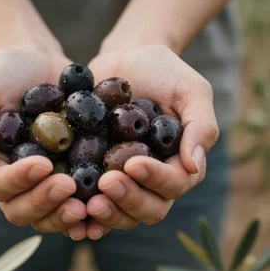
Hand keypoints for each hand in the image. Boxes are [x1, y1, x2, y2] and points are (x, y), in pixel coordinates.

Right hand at [0, 46, 91, 237]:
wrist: (37, 61)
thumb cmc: (2, 73)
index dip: (18, 181)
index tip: (43, 164)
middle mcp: (15, 178)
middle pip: (22, 209)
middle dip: (44, 201)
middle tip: (69, 186)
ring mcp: (44, 178)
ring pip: (49, 213)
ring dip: (66, 214)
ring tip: (89, 204)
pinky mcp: (69, 170)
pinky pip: (76, 199)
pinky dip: (88, 210)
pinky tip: (105, 205)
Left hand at [83, 44, 217, 233]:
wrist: (128, 59)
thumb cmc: (165, 72)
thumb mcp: (191, 90)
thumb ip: (201, 125)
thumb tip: (194, 166)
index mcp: (178, 163)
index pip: (174, 184)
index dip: (156, 180)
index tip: (133, 164)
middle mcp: (153, 178)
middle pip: (149, 208)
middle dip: (129, 199)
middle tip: (106, 184)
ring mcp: (125, 177)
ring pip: (122, 210)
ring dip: (108, 211)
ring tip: (88, 202)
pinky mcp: (98, 170)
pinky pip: (93, 199)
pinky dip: (84, 210)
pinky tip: (71, 206)